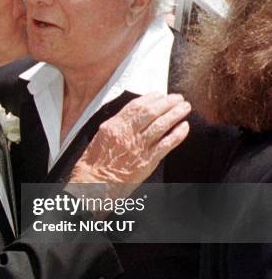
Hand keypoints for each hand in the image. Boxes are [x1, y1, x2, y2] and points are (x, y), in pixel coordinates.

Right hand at [70, 92, 189, 195]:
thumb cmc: (95, 162)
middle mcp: (127, 134)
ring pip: (161, 125)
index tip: (160, 94)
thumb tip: (133, 114)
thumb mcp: (102, 135)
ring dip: (175, 114)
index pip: (136, 106)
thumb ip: (118, 124)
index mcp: (114, 126)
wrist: (93, 183)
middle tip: (178, 98)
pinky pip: (166, 144)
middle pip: (151, 112)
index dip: (151, 98)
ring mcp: (138, 147)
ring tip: (185, 107)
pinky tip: (184, 127)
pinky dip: (177, 134)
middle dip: (167, 103)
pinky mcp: (147, 161)